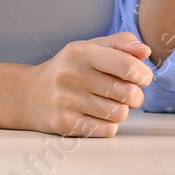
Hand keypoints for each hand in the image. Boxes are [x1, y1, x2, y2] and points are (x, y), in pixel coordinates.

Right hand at [18, 32, 153, 136]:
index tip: (142, 77)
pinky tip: (97, 115)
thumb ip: (120, 44)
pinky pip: (107, 130)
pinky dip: (109, 125)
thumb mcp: (90, 47)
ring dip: (121, 111)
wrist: (29, 94)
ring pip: (119, 114)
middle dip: (136, 96)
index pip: (127, 65)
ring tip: (110, 103)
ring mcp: (66, 101)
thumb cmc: (68, 69)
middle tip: (128, 93)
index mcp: (81, 52)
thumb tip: (145, 51)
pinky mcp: (65, 124)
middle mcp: (71, 75)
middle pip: (127, 93)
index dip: (143, 74)